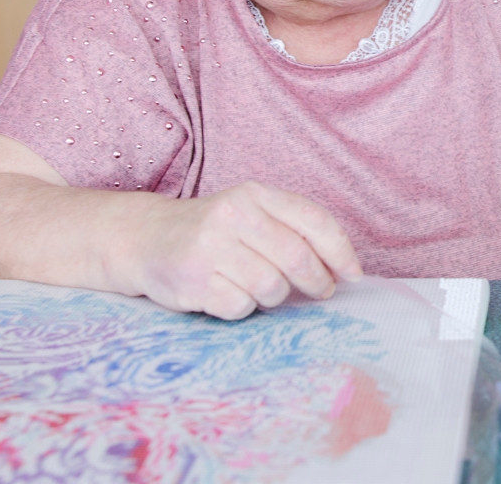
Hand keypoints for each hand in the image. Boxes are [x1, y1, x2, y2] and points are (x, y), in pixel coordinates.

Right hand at [121, 181, 362, 319]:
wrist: (148, 239)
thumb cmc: (215, 231)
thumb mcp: (252, 213)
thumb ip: (294, 230)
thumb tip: (344, 270)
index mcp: (255, 194)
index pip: (314, 221)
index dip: (340, 252)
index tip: (352, 275)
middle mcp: (232, 215)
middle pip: (298, 259)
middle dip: (317, 282)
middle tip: (320, 292)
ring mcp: (210, 248)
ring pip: (272, 287)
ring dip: (275, 297)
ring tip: (260, 288)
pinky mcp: (193, 280)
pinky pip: (241, 306)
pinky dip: (243, 308)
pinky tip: (229, 293)